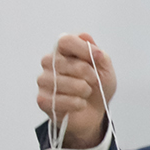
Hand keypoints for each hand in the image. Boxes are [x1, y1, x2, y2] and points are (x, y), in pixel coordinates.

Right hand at [36, 33, 116, 149]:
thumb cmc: (98, 87)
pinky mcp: (42, 99)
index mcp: (64, 51)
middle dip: (87, 73)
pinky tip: (80, 104)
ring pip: (62, 82)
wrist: (95, 112)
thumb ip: (98, 53)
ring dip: (83, 90)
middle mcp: (49, 63)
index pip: (65, 41)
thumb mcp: (106, 69)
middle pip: (64, 62)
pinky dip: (76, 103)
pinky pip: (59, 100)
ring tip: (86, 93)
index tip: (99, 58)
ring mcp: (44, 81)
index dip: (83, 48)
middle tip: (94, 81)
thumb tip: (85, 38)